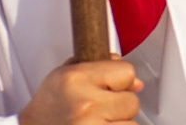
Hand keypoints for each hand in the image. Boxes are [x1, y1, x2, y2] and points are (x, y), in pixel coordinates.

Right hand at [19, 57, 142, 123]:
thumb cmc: (49, 106)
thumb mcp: (66, 73)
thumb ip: (101, 67)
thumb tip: (136, 82)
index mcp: (77, 78)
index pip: (127, 72)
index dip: (121, 79)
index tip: (111, 86)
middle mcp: (85, 104)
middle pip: (132, 101)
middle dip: (120, 105)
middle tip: (102, 108)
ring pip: (130, 124)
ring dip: (118, 123)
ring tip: (98, 121)